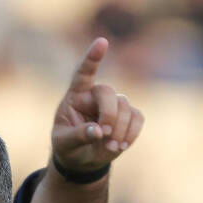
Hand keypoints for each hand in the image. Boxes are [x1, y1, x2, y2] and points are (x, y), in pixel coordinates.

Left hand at [51, 37, 143, 174]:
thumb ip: (78, 135)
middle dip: (109, 115)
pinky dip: (132, 133)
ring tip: (111, 147)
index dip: (92, 58)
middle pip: (108, 93)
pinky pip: (137, 118)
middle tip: (104, 135)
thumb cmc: (68, 147)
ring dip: (120, 130)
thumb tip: (98, 131)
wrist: (83, 160)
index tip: (102, 42)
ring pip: (125, 107)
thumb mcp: (64, 144)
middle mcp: (95, 95)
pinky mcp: (128, 116)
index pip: (83, 72)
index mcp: (76, 95)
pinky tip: (122, 146)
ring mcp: (114, 103)